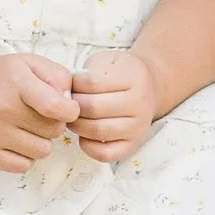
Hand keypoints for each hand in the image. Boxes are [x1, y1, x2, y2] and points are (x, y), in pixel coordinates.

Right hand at [0, 50, 75, 171]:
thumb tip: (70, 103)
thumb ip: (58, 77)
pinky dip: (25, 155)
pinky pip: (23, 166)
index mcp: (16, 82)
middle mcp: (2, 109)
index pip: (54, 107)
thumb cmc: (4, 76)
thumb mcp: (31, 63)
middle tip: (39, 113)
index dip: (70, 111)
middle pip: (53, 131)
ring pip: (42, 151)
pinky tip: (16, 139)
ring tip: (27, 126)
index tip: (68, 109)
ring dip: (41, 140)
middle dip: (53, 123)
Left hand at [69, 46, 156, 163]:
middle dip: (73, 106)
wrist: (149, 86)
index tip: (70, 85)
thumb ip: (88, 71)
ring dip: (77, 125)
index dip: (74, 84)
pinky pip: (106, 153)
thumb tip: (65, 92)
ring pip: (98, 130)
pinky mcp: (133, 144)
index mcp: (133, 76)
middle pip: (94, 108)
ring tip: (74, 117)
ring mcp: (138, 126)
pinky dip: (88, 146)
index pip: (93, 82)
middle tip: (67, 104)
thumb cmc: (120, 74)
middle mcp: (140, 102)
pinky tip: (84, 135)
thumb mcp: (107, 60)